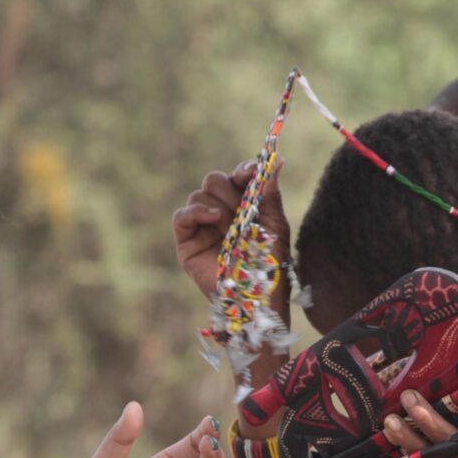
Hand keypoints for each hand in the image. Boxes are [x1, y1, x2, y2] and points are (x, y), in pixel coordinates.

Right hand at [172, 159, 290, 310]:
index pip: (236, 177)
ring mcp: (202, 227)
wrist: (257, 297)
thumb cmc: (270, 266)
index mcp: (243, 206)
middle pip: (214, 180)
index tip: (252, 172)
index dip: (243, 171)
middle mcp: (221, 213)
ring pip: (199, 195)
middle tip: (242, 211)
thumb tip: (276, 160)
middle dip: (229, 191)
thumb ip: (270, 193)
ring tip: (231, 226)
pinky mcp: (187, 242)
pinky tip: (213, 219)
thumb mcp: (275, 224)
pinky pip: (181, 216)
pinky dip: (195, 212)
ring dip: (217, 206)